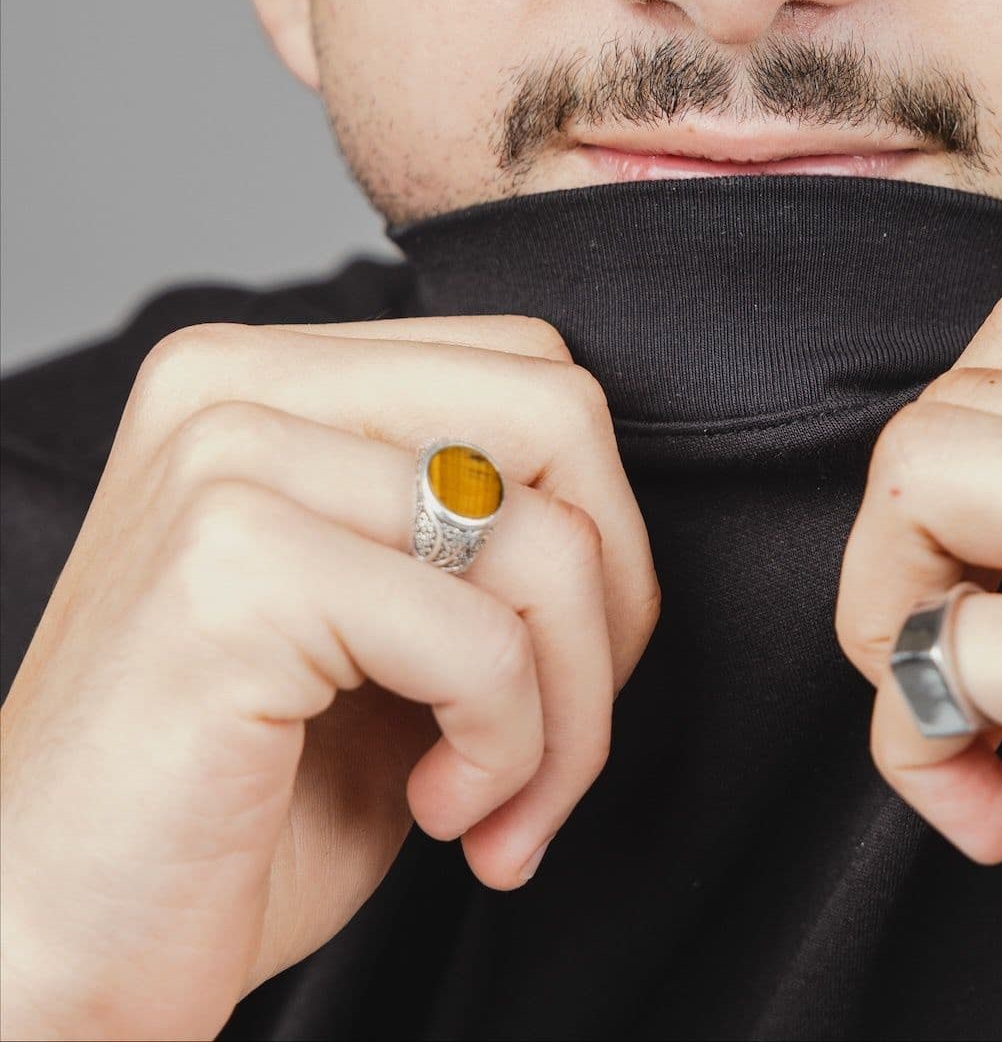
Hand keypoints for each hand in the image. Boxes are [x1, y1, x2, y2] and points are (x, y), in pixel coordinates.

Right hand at [0, 312, 658, 1041]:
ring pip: (544, 538)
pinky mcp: (233, 573)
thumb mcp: (379, 622)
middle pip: (558, 417)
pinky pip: (484, 644)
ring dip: (571, 708)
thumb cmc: (226, 805)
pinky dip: (510, 751)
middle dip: (612, 600)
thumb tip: (618, 510)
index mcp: (263, 373)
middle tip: (562, 736)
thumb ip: (474, 525)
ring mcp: (224, 466)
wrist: (57, 959)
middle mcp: (232, 387)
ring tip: (497, 801)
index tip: (569, 662)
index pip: (529, 367)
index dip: (597, 522)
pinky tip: (440, 810)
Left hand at [835, 282, 1001, 1041]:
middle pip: (966, 391)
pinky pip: (940, 640)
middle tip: (962, 672)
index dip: (961, 464)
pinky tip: (990, 817)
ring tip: (966, 725)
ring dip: (889, 616)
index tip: (998, 592)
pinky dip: (913, 739)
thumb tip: (925, 421)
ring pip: (928, 467)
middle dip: (904, 539)